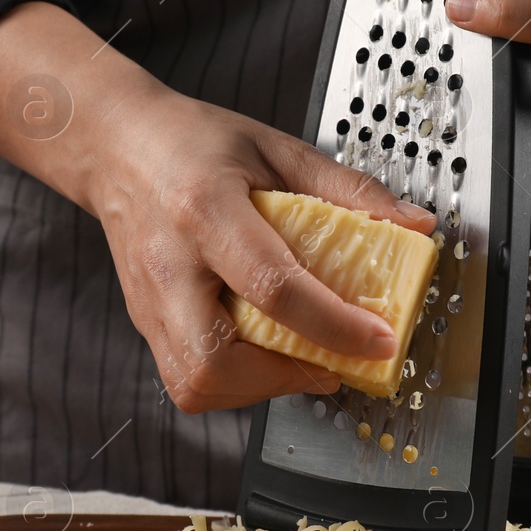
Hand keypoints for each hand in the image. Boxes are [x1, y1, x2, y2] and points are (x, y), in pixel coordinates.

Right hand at [88, 85, 435, 412]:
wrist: (117, 145)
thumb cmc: (193, 142)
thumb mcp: (277, 147)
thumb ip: (347, 190)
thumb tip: (413, 225)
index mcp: (205, 210)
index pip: (273, 287)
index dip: (333, 325)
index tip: (377, 339)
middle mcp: (171, 265)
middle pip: (215, 359)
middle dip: (284, 377)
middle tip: (327, 360)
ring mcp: (150, 301)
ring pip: (194, 383)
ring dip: (256, 388)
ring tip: (294, 359)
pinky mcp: (144, 321)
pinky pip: (183, 378)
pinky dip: (231, 383)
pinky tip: (259, 355)